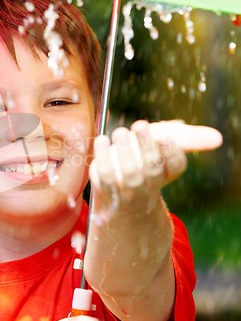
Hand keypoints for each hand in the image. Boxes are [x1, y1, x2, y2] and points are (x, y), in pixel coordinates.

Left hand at [89, 120, 221, 215]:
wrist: (120, 196)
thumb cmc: (147, 162)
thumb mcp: (166, 147)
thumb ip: (189, 138)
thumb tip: (217, 138)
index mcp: (167, 173)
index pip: (176, 165)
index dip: (172, 152)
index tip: (166, 137)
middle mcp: (149, 184)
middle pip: (152, 169)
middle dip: (147, 146)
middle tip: (140, 125)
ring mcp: (127, 189)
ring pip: (129, 172)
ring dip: (125, 149)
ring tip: (121, 132)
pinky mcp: (105, 188)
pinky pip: (104, 174)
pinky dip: (103, 155)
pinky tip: (103, 140)